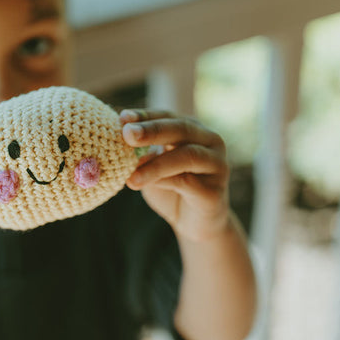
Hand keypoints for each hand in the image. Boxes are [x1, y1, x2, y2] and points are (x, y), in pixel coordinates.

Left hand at [120, 109, 229, 241]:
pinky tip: (141, 185)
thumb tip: (122, 140)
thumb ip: (142, 153)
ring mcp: (217, 165)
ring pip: (188, 155)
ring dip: (156, 163)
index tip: (122, 118)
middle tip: (128, 134)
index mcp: (192, 129)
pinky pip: (188, 182)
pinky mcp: (215, 191)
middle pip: (182, 128)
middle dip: (152, 130)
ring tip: (130, 175)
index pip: (167, 116)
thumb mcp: (151, 166)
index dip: (145, 115)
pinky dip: (162, 181)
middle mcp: (210, 142)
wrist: (192, 223)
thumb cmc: (170, 188)